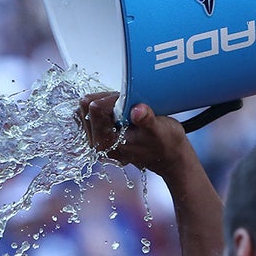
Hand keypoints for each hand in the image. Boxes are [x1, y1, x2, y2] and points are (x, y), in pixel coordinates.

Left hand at [78, 92, 195, 177]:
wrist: (168, 156)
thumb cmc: (164, 145)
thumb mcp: (159, 130)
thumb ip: (147, 120)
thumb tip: (138, 111)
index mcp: (105, 142)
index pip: (95, 108)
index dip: (112, 99)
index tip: (129, 103)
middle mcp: (97, 142)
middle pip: (87, 106)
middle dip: (107, 99)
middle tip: (128, 106)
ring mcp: (97, 139)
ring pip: (88, 107)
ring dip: (107, 102)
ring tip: (127, 110)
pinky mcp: (101, 134)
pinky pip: (94, 113)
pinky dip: (107, 107)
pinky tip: (122, 112)